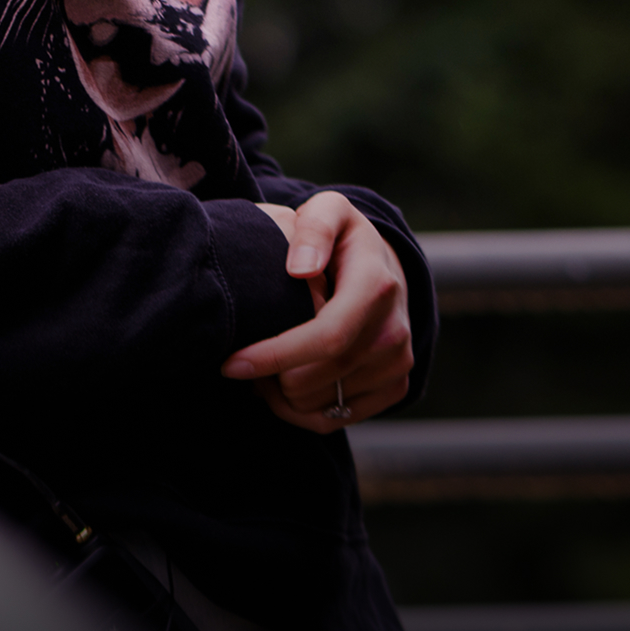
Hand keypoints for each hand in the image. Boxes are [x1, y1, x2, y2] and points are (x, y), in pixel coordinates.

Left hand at [220, 193, 413, 433]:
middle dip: (268, 376)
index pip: (327, 337)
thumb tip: (300, 269)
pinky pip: (336, 419)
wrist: (384, 268)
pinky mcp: (394, 387)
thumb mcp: (329, 211)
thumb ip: (313, 228)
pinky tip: (280, 384)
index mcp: (377, 288)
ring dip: (279, 394)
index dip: (274, 356)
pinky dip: (298, 411)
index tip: (231, 362)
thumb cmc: (342, 238)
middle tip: (239, 359)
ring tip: (260, 365)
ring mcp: (398, 364)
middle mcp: (395, 332)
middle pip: (317, 378)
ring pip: (322, 404)